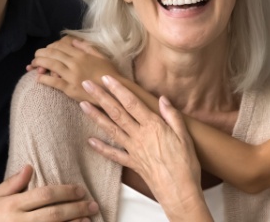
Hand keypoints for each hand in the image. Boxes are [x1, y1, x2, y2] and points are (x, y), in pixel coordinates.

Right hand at [0, 165, 98, 221]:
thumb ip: (12, 183)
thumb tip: (29, 167)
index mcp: (12, 205)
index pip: (44, 195)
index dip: (66, 191)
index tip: (80, 189)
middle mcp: (20, 221)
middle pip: (54, 213)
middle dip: (76, 208)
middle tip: (92, 204)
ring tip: (89, 218)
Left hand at [29, 36, 116, 103]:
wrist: (115, 92)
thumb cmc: (109, 74)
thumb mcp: (101, 56)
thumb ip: (87, 47)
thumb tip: (74, 40)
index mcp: (82, 54)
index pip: (61, 46)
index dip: (51, 46)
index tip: (46, 49)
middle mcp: (76, 63)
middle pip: (54, 54)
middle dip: (42, 53)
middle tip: (35, 55)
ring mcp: (72, 76)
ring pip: (52, 65)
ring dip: (40, 63)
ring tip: (33, 63)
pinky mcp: (70, 89)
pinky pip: (54, 82)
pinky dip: (44, 79)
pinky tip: (38, 78)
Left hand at [80, 76, 211, 220]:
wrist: (180, 191)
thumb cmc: (186, 164)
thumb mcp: (185, 136)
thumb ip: (172, 116)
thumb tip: (162, 99)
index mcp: (154, 126)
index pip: (132, 103)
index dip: (118, 89)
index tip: (106, 78)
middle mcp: (140, 136)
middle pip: (117, 113)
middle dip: (101, 97)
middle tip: (87, 85)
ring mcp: (134, 150)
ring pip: (111, 130)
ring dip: (96, 116)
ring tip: (82, 105)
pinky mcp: (133, 163)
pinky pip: (114, 154)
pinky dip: (101, 148)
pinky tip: (90, 141)